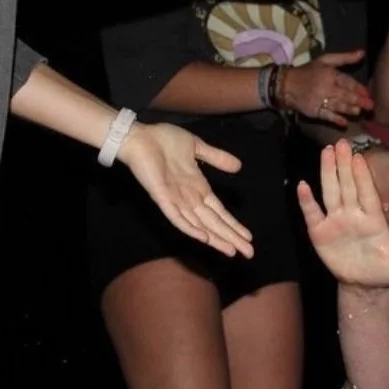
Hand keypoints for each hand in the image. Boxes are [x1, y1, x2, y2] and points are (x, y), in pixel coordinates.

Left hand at [118, 123, 254, 257]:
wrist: (139, 136)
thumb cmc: (163, 140)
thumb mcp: (197, 147)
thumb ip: (216, 157)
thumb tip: (238, 166)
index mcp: (198, 188)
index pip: (219, 212)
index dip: (233, 224)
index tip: (248, 237)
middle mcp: (189, 198)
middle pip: (214, 223)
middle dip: (231, 237)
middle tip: (249, 253)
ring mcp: (176, 200)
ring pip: (200, 225)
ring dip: (216, 239)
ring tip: (232, 251)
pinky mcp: (162, 198)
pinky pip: (177, 217)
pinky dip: (190, 228)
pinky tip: (204, 238)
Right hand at [282, 51, 374, 126]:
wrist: (286, 85)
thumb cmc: (308, 72)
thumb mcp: (325, 60)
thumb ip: (344, 58)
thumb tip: (362, 53)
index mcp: (330, 74)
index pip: (348, 82)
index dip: (359, 88)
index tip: (367, 93)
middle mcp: (326, 88)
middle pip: (346, 95)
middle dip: (359, 101)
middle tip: (370, 106)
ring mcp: (320, 101)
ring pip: (339, 106)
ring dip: (350, 110)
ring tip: (359, 112)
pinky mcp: (315, 111)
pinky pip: (328, 116)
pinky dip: (336, 120)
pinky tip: (344, 123)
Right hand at [297, 140, 388, 287]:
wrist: (365, 284)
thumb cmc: (387, 268)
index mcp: (374, 218)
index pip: (367, 193)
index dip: (363, 177)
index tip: (360, 158)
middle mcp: (354, 214)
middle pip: (348, 186)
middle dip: (344, 165)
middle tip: (341, 143)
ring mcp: (336, 221)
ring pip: (331, 192)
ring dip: (327, 173)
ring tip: (326, 152)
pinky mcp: (319, 232)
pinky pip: (313, 213)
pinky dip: (307, 201)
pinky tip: (302, 185)